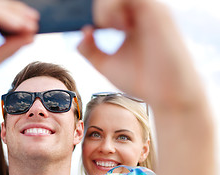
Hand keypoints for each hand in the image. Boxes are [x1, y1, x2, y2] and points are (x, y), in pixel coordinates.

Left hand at [78, 0, 201, 110]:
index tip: (81, 26)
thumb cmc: (141, 80)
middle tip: (99, 27)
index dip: (95, 13)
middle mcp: (140, 13)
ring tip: (109, 28)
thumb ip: (90, 49)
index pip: (108, 6)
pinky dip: (115, 7)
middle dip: (99, 9)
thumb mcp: (106, 64)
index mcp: (129, 22)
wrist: (166, 93)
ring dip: (106, 7)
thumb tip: (83, 32)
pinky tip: (118, 27)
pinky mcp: (156, 11)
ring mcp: (149, 10)